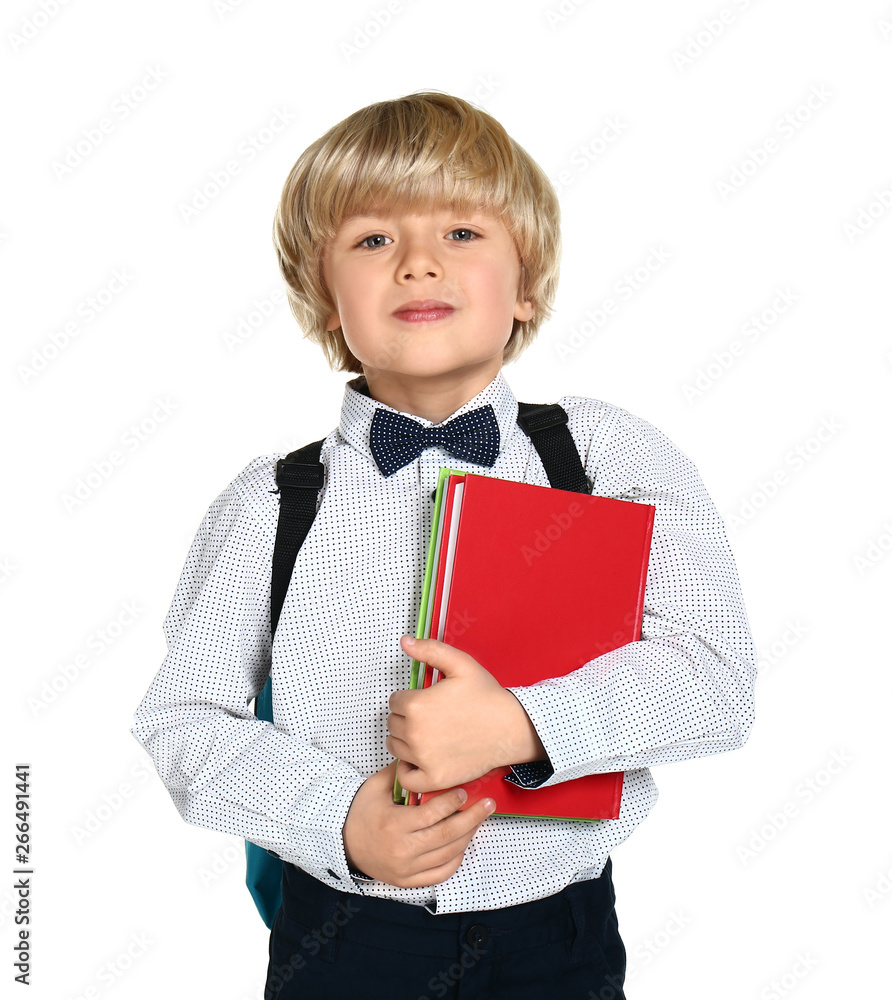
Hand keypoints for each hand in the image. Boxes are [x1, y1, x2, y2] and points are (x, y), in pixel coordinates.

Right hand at [342, 761, 495, 887]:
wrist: (343, 843)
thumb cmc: (360, 812)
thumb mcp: (375, 787)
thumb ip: (400, 772)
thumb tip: (422, 757)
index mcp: (394, 825)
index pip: (432, 814)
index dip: (452, 802)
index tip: (464, 791)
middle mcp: (402, 850)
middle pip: (446, 836)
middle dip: (472, 818)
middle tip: (487, 804)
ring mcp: (406, 869)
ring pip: (448, 854)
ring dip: (468, 836)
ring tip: (479, 819)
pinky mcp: (408, 881)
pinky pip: (440, 873)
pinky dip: (456, 859)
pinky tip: (463, 844)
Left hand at [387, 635, 546, 793]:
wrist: (511, 728)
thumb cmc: (487, 697)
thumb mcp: (460, 664)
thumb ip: (429, 650)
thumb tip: (405, 642)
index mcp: (416, 705)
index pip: (394, 701)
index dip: (409, 697)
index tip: (426, 700)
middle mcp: (414, 733)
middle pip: (392, 723)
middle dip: (406, 717)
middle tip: (430, 716)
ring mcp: (423, 758)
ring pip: (396, 747)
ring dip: (405, 740)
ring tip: (428, 734)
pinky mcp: (434, 778)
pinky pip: (405, 778)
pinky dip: (407, 770)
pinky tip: (419, 760)